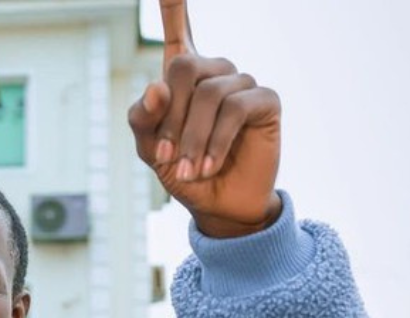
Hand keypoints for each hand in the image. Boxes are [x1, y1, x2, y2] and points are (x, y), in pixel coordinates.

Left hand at [129, 0, 282, 237]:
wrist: (217, 205)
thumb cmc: (182, 171)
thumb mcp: (150, 148)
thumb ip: (144, 118)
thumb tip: (157, 87)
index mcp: (182, 76)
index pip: (178, 27)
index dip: (174, 3)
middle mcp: (214, 72)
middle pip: (185, 66)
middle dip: (171, 118)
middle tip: (166, 157)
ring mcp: (242, 83)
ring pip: (209, 93)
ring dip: (193, 138)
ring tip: (189, 170)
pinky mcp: (265, 100)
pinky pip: (235, 109)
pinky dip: (216, 141)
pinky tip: (209, 166)